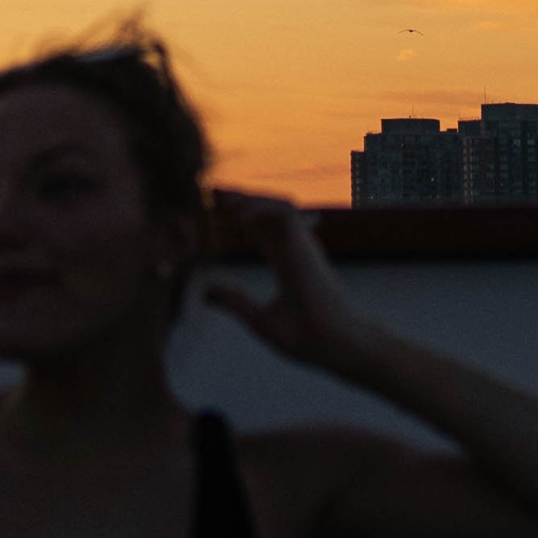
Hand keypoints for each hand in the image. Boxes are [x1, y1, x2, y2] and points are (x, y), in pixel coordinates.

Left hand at [204, 190, 375, 373]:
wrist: (332, 344)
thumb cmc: (305, 337)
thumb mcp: (260, 319)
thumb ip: (235, 302)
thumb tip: (205, 291)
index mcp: (286, 261)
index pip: (262, 228)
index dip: (241, 216)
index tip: (215, 211)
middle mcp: (295, 248)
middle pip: (268, 211)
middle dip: (242, 199)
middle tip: (212, 193)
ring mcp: (302, 244)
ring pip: (278, 205)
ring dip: (250, 199)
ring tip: (222, 200)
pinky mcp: (306, 245)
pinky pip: (284, 213)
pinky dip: (261, 209)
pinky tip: (237, 215)